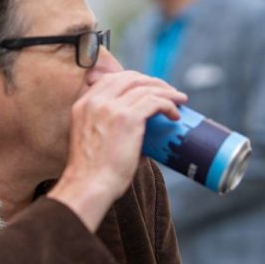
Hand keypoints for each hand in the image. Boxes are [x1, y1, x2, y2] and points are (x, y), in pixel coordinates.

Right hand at [48, 56, 186, 230]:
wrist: (89, 186)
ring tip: (180, 99)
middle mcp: (95, 101)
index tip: (149, 87)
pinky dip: (169, 105)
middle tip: (169, 91)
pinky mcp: (127, 118)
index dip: (134, 79)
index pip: (111, 79)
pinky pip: (154, 102)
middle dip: (153, 82)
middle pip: (130, 78)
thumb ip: (114, 127)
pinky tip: (175, 115)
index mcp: (84, 104)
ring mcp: (111, 108)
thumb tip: (145, 133)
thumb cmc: (95, 173)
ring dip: (166, 92)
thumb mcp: (96, 139)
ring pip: (145, 88)